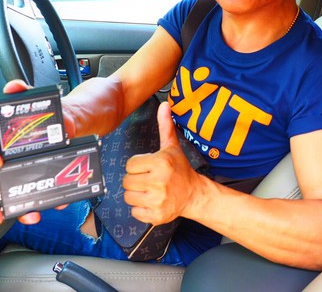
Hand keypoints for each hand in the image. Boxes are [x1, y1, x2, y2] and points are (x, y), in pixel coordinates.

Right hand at [0, 79, 74, 224]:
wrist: (83, 117)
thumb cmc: (56, 112)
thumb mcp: (41, 99)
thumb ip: (26, 92)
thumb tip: (13, 88)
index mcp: (7, 143)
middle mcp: (15, 162)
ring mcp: (33, 173)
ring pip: (18, 198)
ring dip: (21, 210)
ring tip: (30, 214)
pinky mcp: (50, 181)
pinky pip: (48, 196)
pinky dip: (53, 202)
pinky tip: (60, 202)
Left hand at [123, 102, 201, 224]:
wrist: (194, 194)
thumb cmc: (180, 169)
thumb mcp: (172, 147)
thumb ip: (165, 126)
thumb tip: (165, 105)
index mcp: (160, 162)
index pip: (130, 165)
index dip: (137, 166)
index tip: (148, 168)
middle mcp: (159, 181)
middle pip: (127, 181)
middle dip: (136, 180)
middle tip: (149, 180)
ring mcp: (158, 200)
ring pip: (128, 197)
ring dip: (136, 195)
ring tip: (150, 191)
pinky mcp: (157, 215)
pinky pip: (135, 212)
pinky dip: (141, 209)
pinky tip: (152, 202)